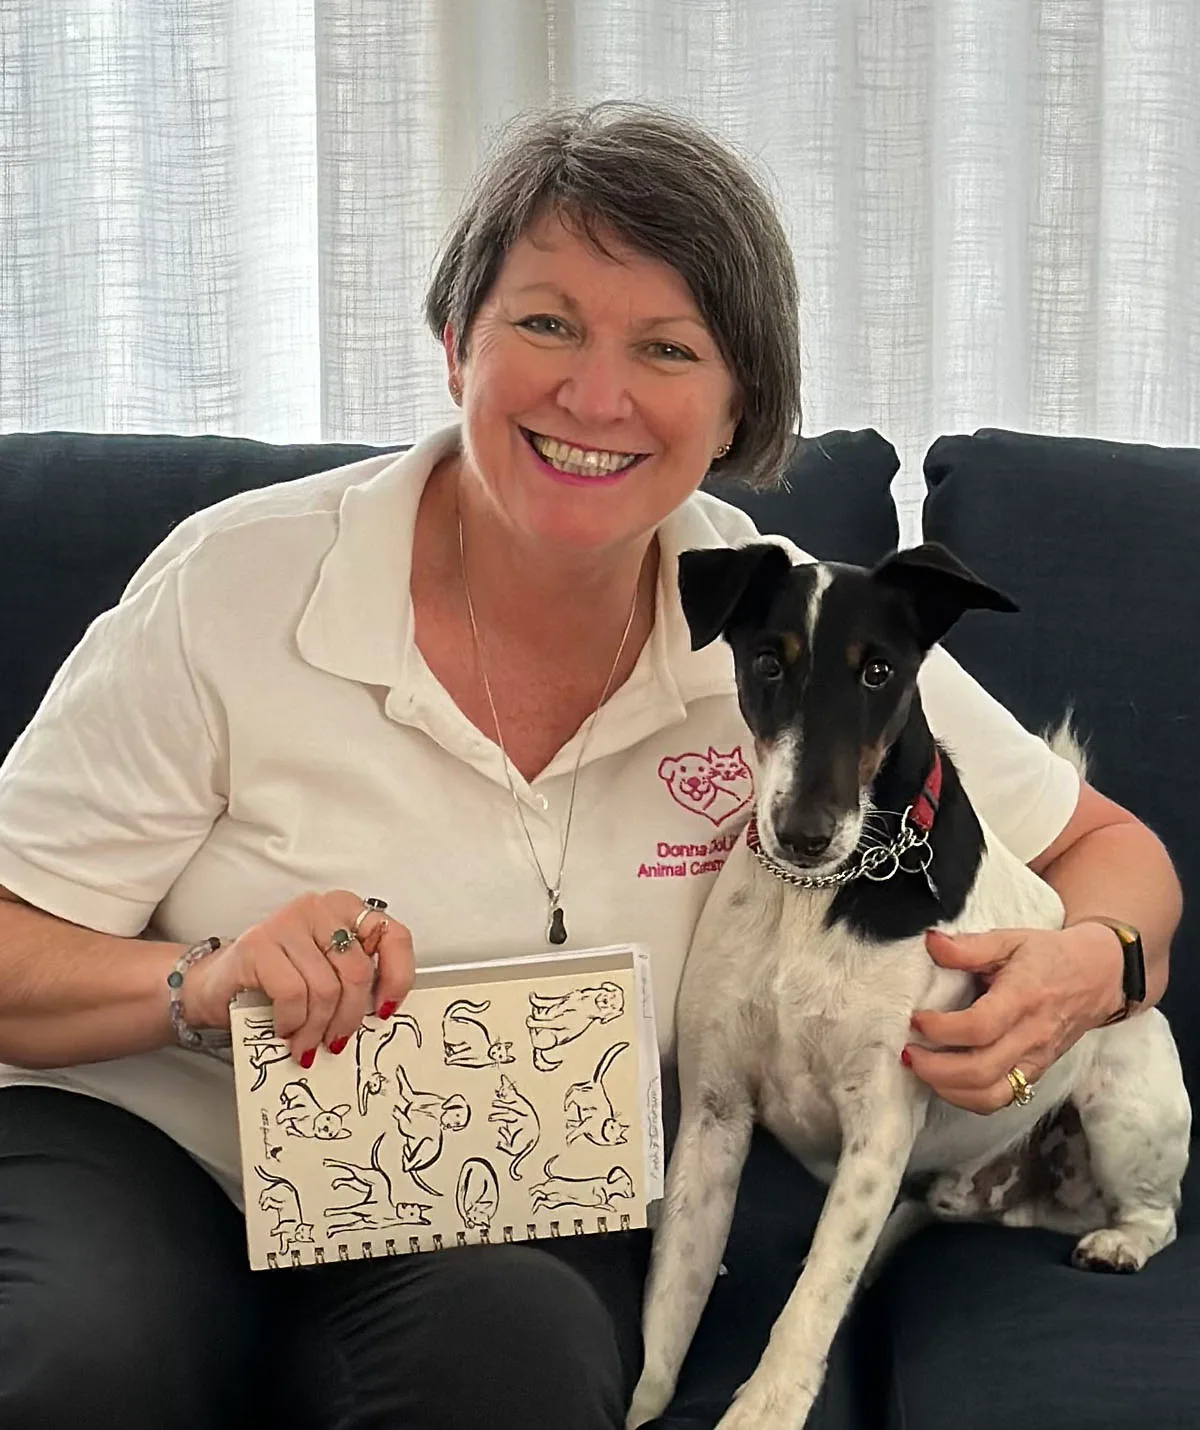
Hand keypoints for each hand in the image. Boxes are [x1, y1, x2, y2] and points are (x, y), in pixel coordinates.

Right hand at [182, 889, 414, 1062]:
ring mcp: (287, 923)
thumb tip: (381, 1014)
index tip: (384, 1010)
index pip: (393, 937)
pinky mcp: (258, 944)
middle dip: (349, 1017)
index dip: (397, 977)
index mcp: (346, 910)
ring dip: (318, 1028)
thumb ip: (353, 980)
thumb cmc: (277, 981)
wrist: (216, 985)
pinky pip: (292, 994)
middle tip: (336, 1041)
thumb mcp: (325, 973)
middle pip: (357, 971)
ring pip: (326, 988)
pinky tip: (285, 1030)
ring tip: (306, 1044)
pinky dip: (292, 1022)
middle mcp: (320, 908)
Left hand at [903, 924, 1123, 1112]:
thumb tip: (930, 942)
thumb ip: (968, 945)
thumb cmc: (1049, 956)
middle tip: (909, 1052)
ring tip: (922, 1068)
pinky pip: (1001, 1100)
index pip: (980, 1027)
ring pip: (991, 1096)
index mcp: (1024, 998)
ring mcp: (1035, 1061)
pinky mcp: (1035, 1074)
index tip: (917, 1019)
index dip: (942, 1029)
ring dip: (949, 1089)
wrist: (1097, 977)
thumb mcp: (1010, 939)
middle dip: (936, 1069)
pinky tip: (946, 1081)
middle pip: (981, 1071)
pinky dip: (968, 1098)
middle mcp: (1031, 1036)